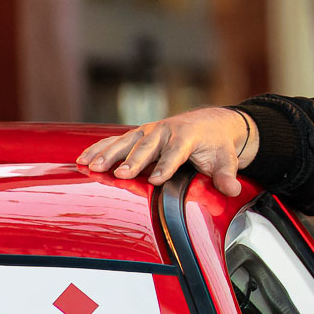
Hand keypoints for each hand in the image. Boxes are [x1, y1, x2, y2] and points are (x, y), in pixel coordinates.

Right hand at [77, 106, 256, 196]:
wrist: (210, 123)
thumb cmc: (216, 145)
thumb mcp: (226, 159)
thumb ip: (226, 175)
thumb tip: (233, 189)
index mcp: (188, 136)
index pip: (176, 152)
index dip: (166, 166)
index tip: (156, 180)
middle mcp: (165, 130)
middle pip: (148, 146)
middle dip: (134, 160)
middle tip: (120, 174)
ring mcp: (149, 131)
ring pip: (126, 142)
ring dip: (108, 154)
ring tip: (92, 167)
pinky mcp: (137, 135)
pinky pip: (115, 141)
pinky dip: (98, 148)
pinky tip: (81, 160)